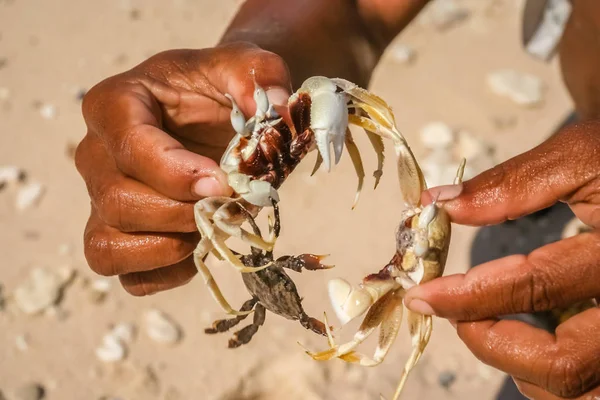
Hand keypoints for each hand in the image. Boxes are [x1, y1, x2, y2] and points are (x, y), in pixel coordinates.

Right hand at [75, 42, 291, 295]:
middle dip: (182, 213)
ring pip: (108, 245)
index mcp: (116, 104)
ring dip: (169, 247)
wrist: (217, 114)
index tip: (223, 182)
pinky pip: (125, 274)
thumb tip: (274, 111)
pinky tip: (200, 249)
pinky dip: (164, 274)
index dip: (177, 174)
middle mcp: (96, 154)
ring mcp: (101, 199)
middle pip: (119, 201)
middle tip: (229, 206)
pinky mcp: (118, 235)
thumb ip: (259, 74)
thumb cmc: (222, 90)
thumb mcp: (244, 66)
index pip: (131, 148)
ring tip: (212, 227)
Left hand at [404, 122, 599, 398]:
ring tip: (482, 325)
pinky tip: (523, 340)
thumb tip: (440, 206)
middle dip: (490, 343)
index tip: (422, 296)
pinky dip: (545, 373)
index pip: (537, 287)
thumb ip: (512, 184)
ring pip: (579, 391)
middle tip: (450, 312)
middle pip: (564, 365)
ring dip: (519, 369)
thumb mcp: (578, 159)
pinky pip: (588, 386)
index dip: (469, 295)